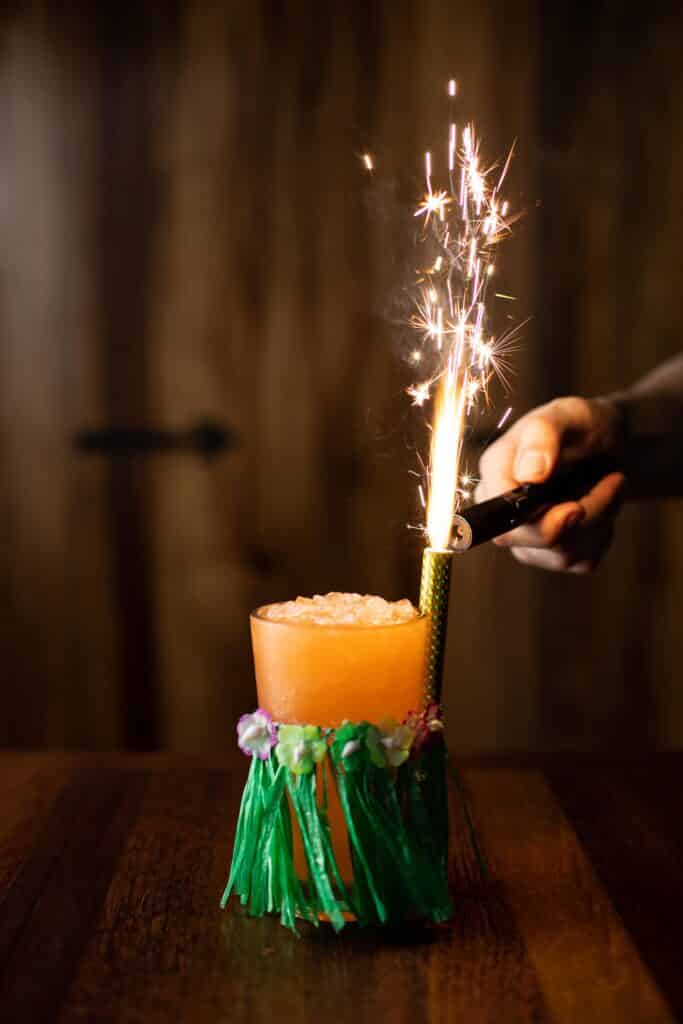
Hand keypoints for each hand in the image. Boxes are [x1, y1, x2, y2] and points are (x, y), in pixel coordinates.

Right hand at [476, 396, 626, 572]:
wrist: (608, 443)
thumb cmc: (582, 424)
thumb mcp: (568, 413)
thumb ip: (542, 435)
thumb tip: (528, 474)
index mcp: (495, 470)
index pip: (501, 515)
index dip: (537, 520)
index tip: (576, 508)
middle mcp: (503, 508)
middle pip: (529, 542)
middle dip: (581, 518)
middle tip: (613, 481)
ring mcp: (526, 536)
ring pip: (561, 554)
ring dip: (599, 520)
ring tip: (611, 483)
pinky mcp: (554, 553)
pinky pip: (581, 560)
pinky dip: (604, 533)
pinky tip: (605, 504)